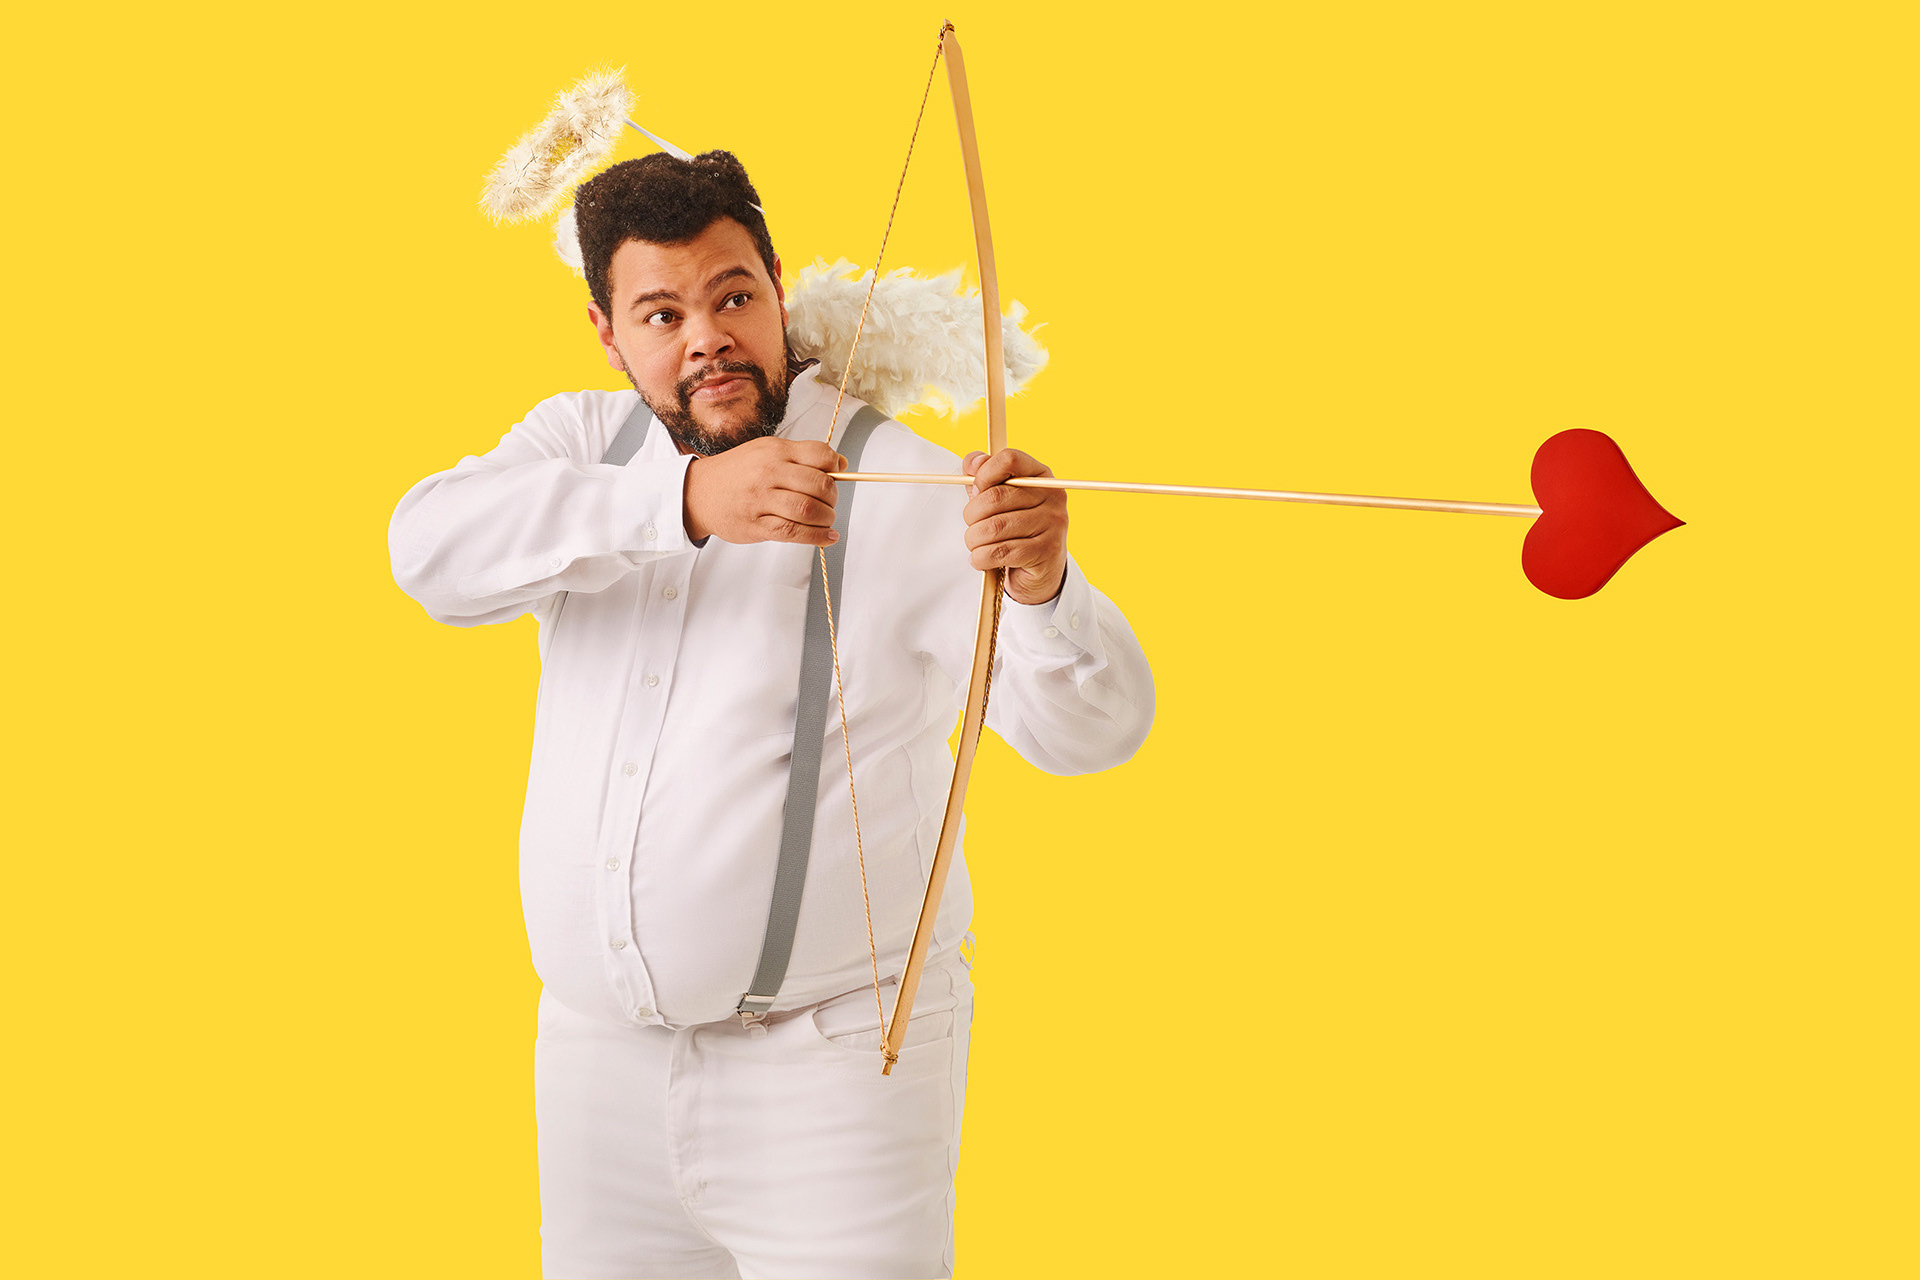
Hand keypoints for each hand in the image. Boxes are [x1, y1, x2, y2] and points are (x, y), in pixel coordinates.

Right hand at [683, 437, 845, 545]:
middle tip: (830, 503)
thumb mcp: (766, 452)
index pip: (820, 454)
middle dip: (833, 497)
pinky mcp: (756, 525)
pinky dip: (816, 537)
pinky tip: (826, 538)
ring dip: (826, 518)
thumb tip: (840, 464)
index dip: (835, 468)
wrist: (697, 492)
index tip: (837, 477)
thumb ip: (801, 456)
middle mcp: (769, 472)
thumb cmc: (737, 473)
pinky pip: (794, 532)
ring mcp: (761, 499)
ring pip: (808, 509)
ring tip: (826, 520)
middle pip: (819, 485)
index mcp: (775, 451)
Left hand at [962, 449, 1067, 604]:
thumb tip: (973, 462)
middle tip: (972, 526)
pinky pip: (1001, 552)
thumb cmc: (1016, 530)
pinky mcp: (1046, 551)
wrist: (1041, 571)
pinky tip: (982, 559)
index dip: (984, 474)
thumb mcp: (999, 500)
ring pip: (994, 527)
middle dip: (972, 515)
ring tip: (975, 545)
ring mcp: (1053, 524)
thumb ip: (984, 477)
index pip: (1009, 459)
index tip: (975, 491)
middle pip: (995, 497)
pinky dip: (981, 557)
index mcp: (1040, 476)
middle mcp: (1052, 497)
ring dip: (974, 539)